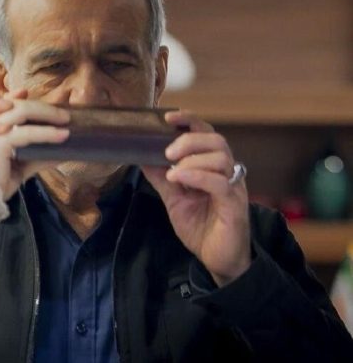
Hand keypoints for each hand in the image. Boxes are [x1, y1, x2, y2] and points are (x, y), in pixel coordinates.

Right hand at [0, 99, 69, 198]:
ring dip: (47, 114)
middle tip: (63, 114)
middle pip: (16, 105)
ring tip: (65, 121)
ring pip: (22, 112)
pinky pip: (26, 132)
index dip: (19, 98)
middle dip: (41, 107)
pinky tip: (62, 135)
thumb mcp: (18, 168)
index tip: (40, 101)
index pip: (4, 105)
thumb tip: (60, 154)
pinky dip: (47, 133)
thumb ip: (35, 158)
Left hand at [141, 111, 250, 286]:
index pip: (206, 133)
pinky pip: (220, 183)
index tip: (166, 117)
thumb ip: (161, 177)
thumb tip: (140, 157)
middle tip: (167, 152)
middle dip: (189, 139)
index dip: (189, 120)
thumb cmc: (201, 226)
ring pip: (221, 157)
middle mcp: (227, 172)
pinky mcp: (234, 205)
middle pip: (216, 140)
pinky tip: (178, 178)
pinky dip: (197, 175)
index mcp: (214, 166)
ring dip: (192, 158)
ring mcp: (233, 187)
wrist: (218, 259)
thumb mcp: (174, 198)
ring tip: (172, 169)